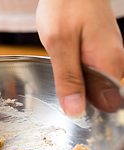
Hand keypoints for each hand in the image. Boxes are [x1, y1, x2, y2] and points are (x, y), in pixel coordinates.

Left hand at [37, 0, 123, 116]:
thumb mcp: (59, 44)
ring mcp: (109, 57)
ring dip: (75, 89)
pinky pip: (91, 75)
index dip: (88, 114)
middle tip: (55, 97)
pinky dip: (75, 77)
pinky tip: (62, 72)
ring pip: (94, 87)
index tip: (68, 116)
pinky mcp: (100, 52)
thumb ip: (68, 79)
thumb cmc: (65, 6)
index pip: (108, 105)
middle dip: (79, 102)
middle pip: (101, 98)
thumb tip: (76, 111)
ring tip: (56, 81)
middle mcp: (115, 63)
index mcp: (109, 64)